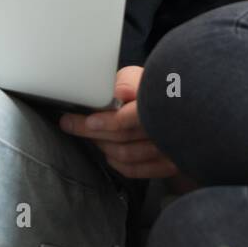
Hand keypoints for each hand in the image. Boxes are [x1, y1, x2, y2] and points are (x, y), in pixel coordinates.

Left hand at [59, 66, 180, 179]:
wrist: (177, 105)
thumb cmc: (156, 89)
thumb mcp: (142, 76)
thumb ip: (126, 83)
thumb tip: (113, 95)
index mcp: (163, 103)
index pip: (131, 117)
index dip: (108, 121)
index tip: (88, 121)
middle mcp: (168, 130)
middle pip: (123, 138)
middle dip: (92, 132)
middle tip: (70, 123)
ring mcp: (169, 150)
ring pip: (125, 155)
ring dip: (102, 145)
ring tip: (90, 133)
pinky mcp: (167, 165)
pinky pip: (133, 170)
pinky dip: (115, 162)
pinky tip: (107, 150)